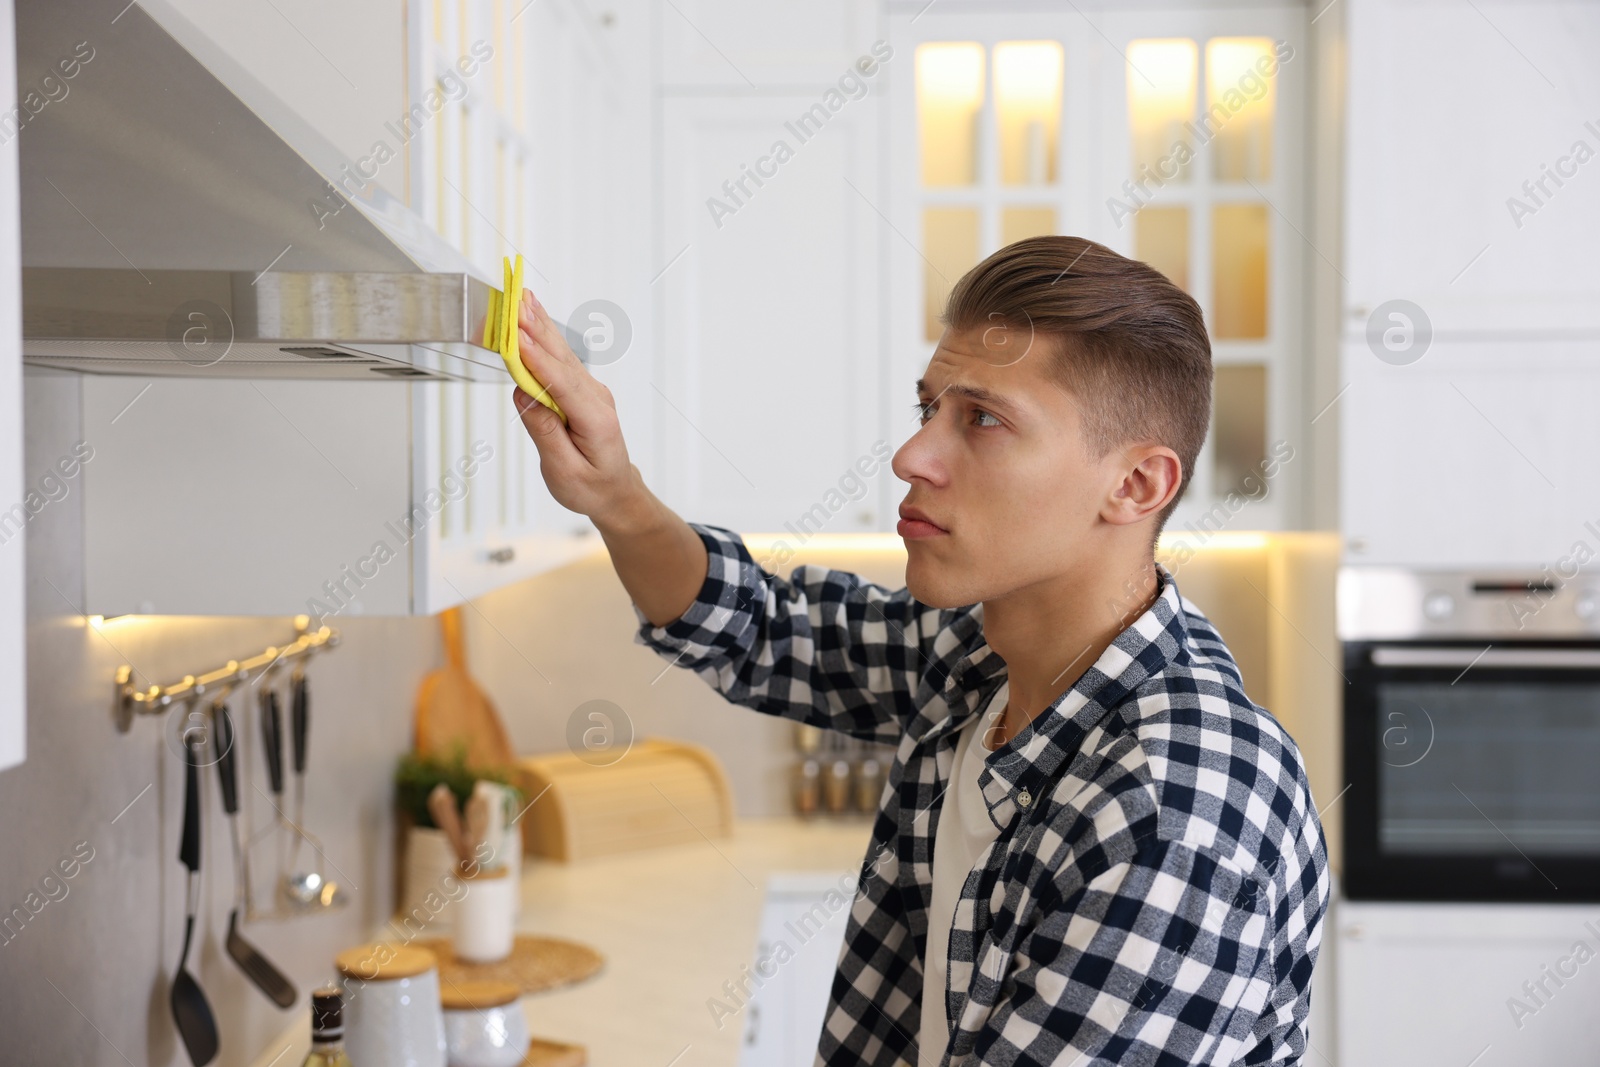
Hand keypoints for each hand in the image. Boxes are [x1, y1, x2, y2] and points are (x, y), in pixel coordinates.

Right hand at [509, 289, 640, 523]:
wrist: (615, 492)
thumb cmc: (591, 487)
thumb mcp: (565, 472)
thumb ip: (545, 432)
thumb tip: (524, 395)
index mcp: (596, 421)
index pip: (562, 384)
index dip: (536, 359)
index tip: (516, 337)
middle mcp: (596, 399)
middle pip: (561, 359)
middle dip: (536, 329)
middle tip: (515, 300)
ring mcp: (590, 391)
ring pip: (561, 354)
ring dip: (540, 324)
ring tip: (521, 297)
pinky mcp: (581, 389)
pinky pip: (560, 360)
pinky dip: (544, 336)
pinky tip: (533, 316)